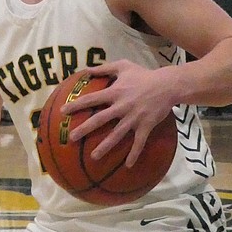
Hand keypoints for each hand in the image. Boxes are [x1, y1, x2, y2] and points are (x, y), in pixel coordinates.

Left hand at [60, 60, 176, 166]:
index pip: (91, 99)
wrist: (168, 85)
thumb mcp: (123, 66)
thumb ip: (104, 68)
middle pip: (99, 119)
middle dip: (84, 129)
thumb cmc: (144, 75)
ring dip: (105, 147)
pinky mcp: (145, 126)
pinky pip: (139, 142)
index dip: (76, 105)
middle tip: (72, 138)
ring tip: (93, 157)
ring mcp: (133, 118)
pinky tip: (127, 166)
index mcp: (115, 92)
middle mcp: (121, 106)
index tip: (63, 112)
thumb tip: (86, 70)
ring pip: (116, 135)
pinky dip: (134, 154)